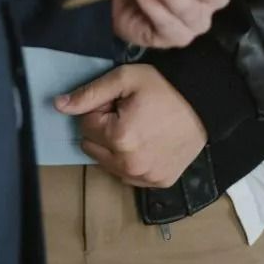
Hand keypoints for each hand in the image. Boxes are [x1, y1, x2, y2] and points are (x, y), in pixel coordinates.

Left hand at [55, 64, 206, 187]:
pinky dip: (130, 160)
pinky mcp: (157, 184)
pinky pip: (128, 176)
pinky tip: (147, 142)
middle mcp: (128, 165)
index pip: (85, 124)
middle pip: (93, 146)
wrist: (205, 103)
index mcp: (118, 138)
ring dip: (115, 147)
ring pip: (107, 164)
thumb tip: (58, 105)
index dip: (100, 108)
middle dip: (104, 129)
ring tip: (139, 126)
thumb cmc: (164, 87)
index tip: (119, 100)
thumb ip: (89, 93)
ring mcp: (144, 178)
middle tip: (128, 113)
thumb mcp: (125, 79)